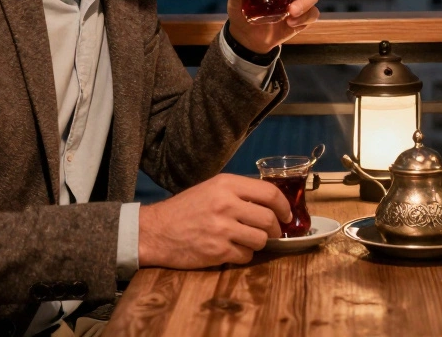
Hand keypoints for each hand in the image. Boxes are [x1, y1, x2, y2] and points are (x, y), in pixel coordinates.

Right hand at [137, 173, 290, 268]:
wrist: (155, 231)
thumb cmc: (185, 209)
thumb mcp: (211, 189)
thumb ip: (239, 193)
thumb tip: (270, 204)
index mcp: (226, 185)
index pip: (269, 193)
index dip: (284, 206)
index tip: (287, 215)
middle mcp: (226, 204)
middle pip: (269, 219)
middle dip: (275, 229)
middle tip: (272, 232)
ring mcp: (222, 229)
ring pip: (261, 239)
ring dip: (258, 243)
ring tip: (246, 240)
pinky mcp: (218, 251)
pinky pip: (246, 256)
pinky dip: (243, 255)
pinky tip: (232, 250)